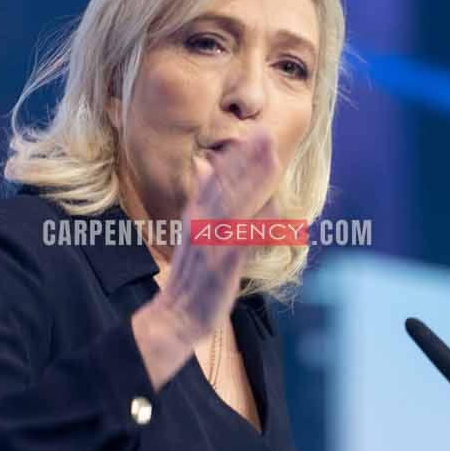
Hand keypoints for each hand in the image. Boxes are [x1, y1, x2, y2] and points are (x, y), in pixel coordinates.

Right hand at [130, 130, 278, 388]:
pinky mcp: (221, 266)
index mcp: (197, 216)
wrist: (175, 315)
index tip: (257, 135)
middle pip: (227, 187)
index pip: (218, 180)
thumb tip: (204, 164)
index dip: (238, 157)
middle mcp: (202, 226)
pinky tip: (274, 208)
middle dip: (248, 161)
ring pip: (235, 207)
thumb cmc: (191, 274)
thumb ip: (201, 197)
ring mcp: (212, 245)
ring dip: (253, 183)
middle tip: (267, 135)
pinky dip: (257, 223)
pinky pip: (241, 240)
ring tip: (272, 160)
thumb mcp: (192, 229)